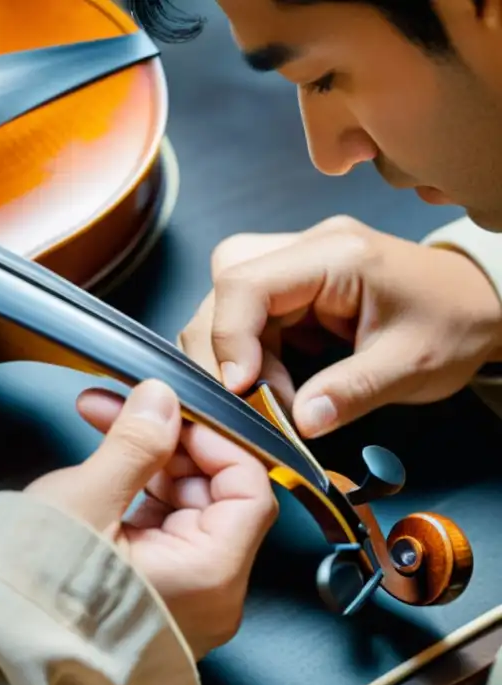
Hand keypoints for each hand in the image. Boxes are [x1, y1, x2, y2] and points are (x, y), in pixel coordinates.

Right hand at [24, 380, 277, 659]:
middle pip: (215, 497)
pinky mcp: (149, 598)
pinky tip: (102, 470)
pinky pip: (159, 534)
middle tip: (123, 408)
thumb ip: (133, 444)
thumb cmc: (37, 597)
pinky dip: (135, 496)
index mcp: (210, 575)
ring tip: (100, 428)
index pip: (249, 489)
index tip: (172, 411)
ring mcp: (179, 600)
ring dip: (147, 464)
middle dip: (169, 444)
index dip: (214, 440)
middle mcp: (208, 595)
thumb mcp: (86, 502)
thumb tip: (161, 400)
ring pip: (183, 511)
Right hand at [179, 216, 501, 437]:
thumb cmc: (454, 324)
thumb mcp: (412, 365)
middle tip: (248, 397)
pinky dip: (252, 354)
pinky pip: (249, 315)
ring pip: (229, 300)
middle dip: (223, 346)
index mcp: (337, 254)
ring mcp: (298, 263)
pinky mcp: (294, 285)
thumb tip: (299, 422)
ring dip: (236, 353)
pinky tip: (275, 381)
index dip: (228, 336)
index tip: (239, 388)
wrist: (481, 301)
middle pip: (227, 284)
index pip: (246, 282)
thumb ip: (352, 392)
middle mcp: (308, 247)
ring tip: (269, 394)